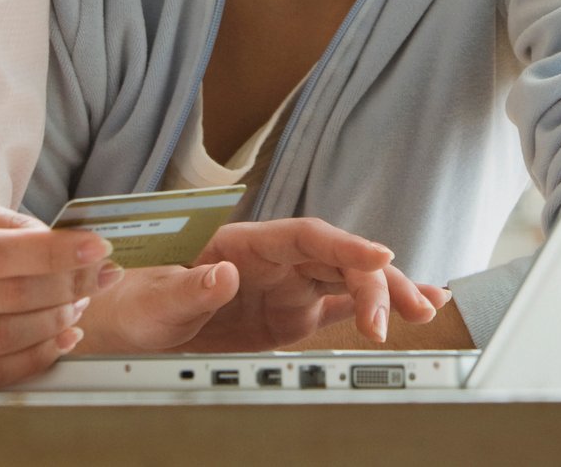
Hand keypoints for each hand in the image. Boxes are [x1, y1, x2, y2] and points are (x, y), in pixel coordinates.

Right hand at [0, 195, 118, 390]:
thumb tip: (57, 241)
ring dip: (58, 320)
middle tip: (102, 274)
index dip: (54, 253)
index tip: (98, 246)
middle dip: (70, 286)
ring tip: (82, 301)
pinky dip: (38, 358)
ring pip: (6, 338)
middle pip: (10, 297)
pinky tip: (64, 336)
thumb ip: (6, 221)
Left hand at [80, 218, 446, 354]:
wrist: (133, 324)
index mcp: (246, 242)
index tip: (380, 257)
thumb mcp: (156, 298)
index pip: (307, 236)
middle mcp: (276, 259)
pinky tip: (410, 312)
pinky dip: (376, 308)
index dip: (345, 245)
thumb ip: (189, 287)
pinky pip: (342, 306)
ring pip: (350, 281)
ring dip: (388, 293)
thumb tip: (222, 275)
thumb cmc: (137, 301)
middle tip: (397, 316)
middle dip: (375, 282)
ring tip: (426, 309)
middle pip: (338, 260)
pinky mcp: (294, 313)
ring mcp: (289, 285)